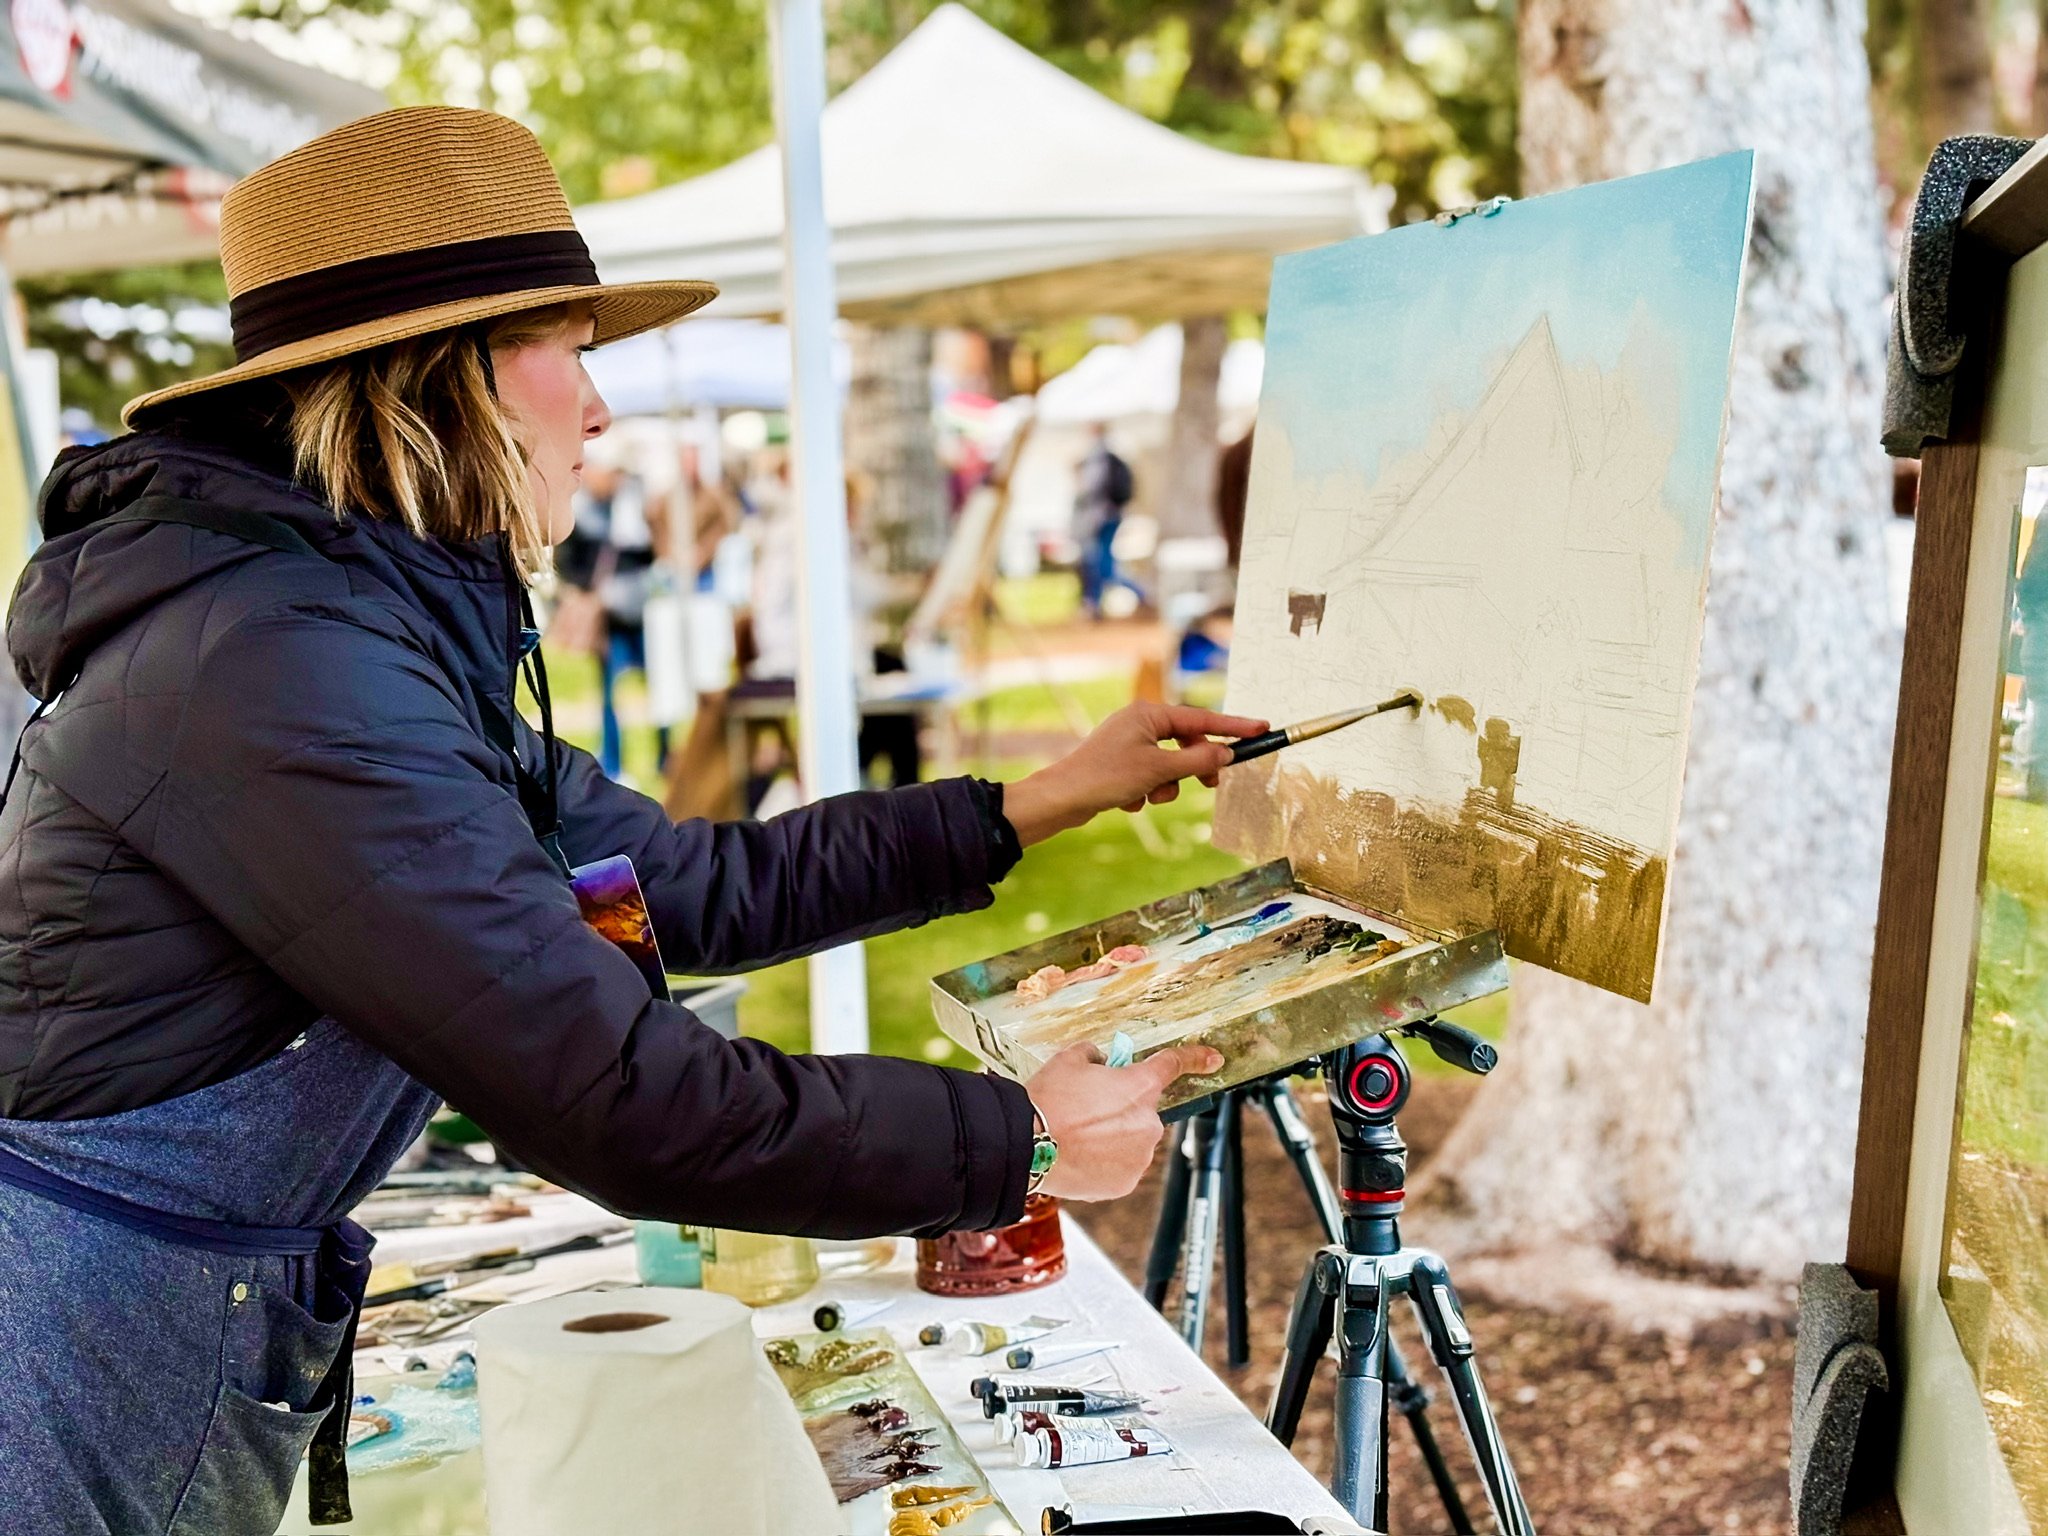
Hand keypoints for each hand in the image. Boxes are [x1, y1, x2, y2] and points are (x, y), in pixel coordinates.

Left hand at [1001, 702, 1267, 845]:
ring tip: (1148, 796)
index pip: (1201, 718)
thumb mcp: (1160, 770)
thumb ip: (1198, 762)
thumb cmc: (1106, 777)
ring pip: (1169, 766)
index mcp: (1149, 713)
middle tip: (1211, 786)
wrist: (1062, 799)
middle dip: (1194, 768)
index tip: (1262, 729)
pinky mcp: (1121, 765)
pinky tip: (1126, 801)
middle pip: (1186, 743)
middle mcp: (1139, 723)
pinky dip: (1146, 793)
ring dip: (1166, 786)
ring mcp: (1129, 744)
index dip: (1234, 727)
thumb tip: (1227, 755)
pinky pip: (1151, 778)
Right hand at [1023, 1041, 1224, 1200]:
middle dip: (1121, 1109)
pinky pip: (1121, 1167)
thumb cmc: (1047, 1100)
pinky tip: (1079, 1156)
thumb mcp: (1068, 1060)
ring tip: (1076, 1137)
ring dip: (1112, 1138)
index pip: (1172, 1065)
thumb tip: (1098, 1062)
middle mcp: (1148, 1123)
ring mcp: (1139, 1157)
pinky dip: (1104, 1162)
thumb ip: (1093, 1055)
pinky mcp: (1124, 1183)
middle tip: (1086, 1110)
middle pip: (1142, 1111)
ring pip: (1132, 1141)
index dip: (1195, 1058)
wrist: (1026, 1145)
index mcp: (1140, 1087)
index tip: (1213, 1058)